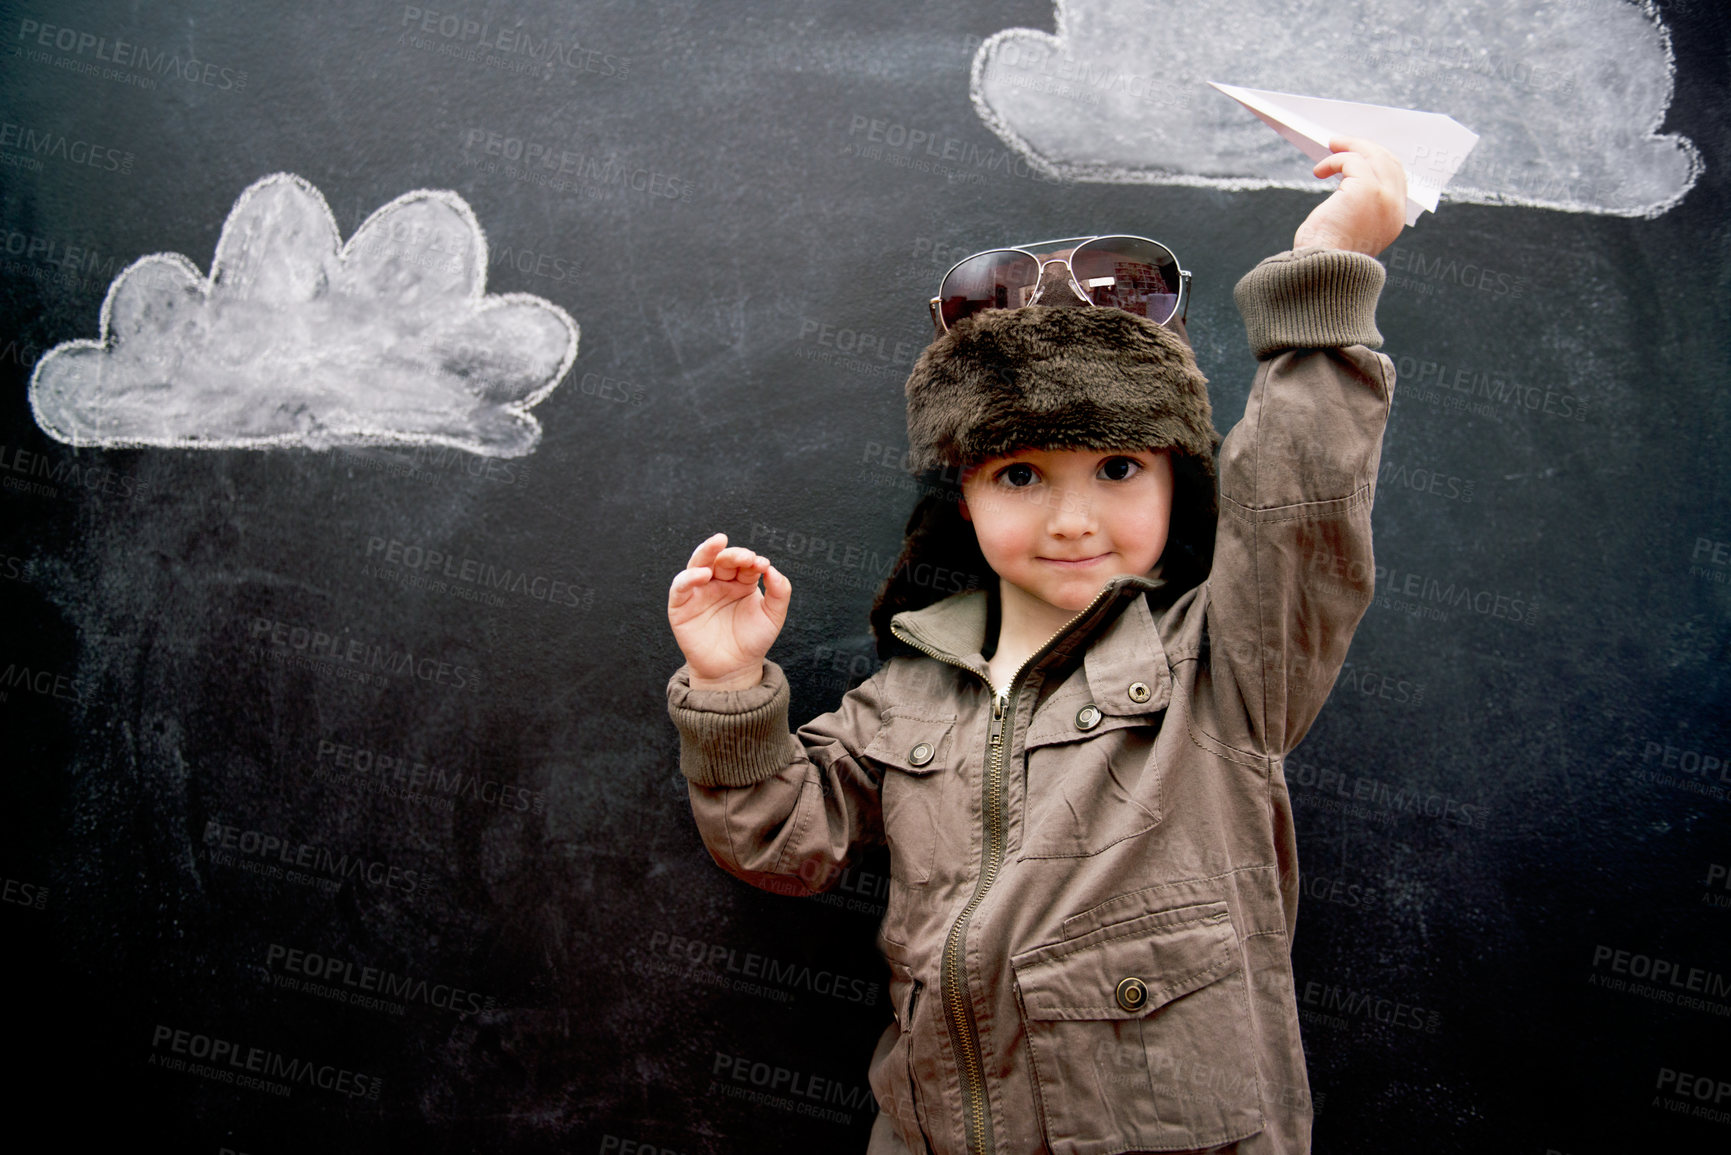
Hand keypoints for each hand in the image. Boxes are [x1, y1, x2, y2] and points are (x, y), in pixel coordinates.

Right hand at [668, 533, 790, 690]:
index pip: (744, 562)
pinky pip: (680, 585)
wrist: (734, 669)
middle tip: (746, 556)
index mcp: (741, 581)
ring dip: (707, 551)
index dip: (752, 559)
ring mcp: (699, 591)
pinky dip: (689, 577)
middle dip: (733, 554)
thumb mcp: (773, 616)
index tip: (763, 565)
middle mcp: (719, 582)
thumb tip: (773, 569)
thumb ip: (780, 592)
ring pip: (698, 563)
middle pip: (722, 559)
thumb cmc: (752, 641)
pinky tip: (703, 574)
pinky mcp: (681, 605)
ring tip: (719, 544)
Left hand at [1293, 136, 1407, 257]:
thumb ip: (1358, 209)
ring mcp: (1384, 197)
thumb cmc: (1325, 257)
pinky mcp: (1366, 189)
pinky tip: (1318, 171)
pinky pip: (1352, 160)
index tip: (1358, 155)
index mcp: (1394, 220)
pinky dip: (1334, 160)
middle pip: (1389, 162)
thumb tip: (1346, 184)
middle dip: (1366, 148)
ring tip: (1331, 144)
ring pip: (1373, 155)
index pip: (1397, 180)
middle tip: (1342, 142)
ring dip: (1351, 146)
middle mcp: (1395, 208)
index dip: (1378, 163)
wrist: (1321, 272)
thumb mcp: (1349, 231)